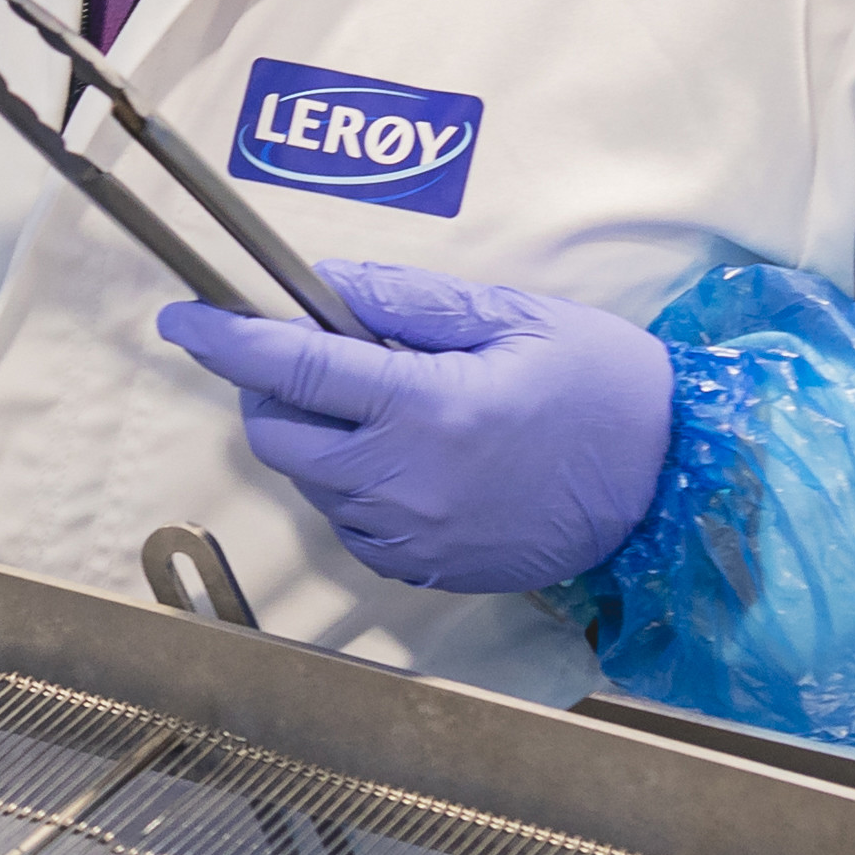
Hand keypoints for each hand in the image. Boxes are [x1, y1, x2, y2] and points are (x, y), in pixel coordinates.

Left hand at [151, 260, 672, 594]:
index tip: (182, 317)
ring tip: (394, 410)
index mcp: (424, 408)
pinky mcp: (422, 571)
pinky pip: (348, 523)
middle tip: (327, 360)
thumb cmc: (603, 389)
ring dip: (321, 440)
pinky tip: (411, 460)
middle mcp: (402, 483)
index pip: (289, 366)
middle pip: (276, 435)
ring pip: (309, 482)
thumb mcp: (514, 317)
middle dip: (277, 391)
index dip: (222, 338)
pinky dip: (354, 486)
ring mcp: (409, 537)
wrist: (673, 486)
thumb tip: (324, 282)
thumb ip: (409, 303)